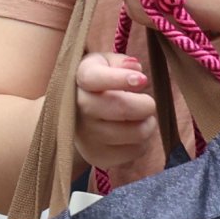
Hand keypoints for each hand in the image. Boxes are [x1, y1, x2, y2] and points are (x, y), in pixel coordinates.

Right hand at [72, 50, 166, 179]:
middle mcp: (78, 109)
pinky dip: (141, 142)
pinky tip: (131, 134)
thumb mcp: (103, 65)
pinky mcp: (98, 156)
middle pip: (122, 108)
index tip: (142, 80)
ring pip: (136, 132)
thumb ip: (119, 62)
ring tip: (139, 118)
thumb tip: (134, 68)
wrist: (73, 118)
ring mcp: (87, 136)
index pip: (93, 78)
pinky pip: (136, 151)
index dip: (120, 78)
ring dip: (147, 124)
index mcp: (79, 80)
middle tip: (145, 103)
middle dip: (145, 105)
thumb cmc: (96, 86)